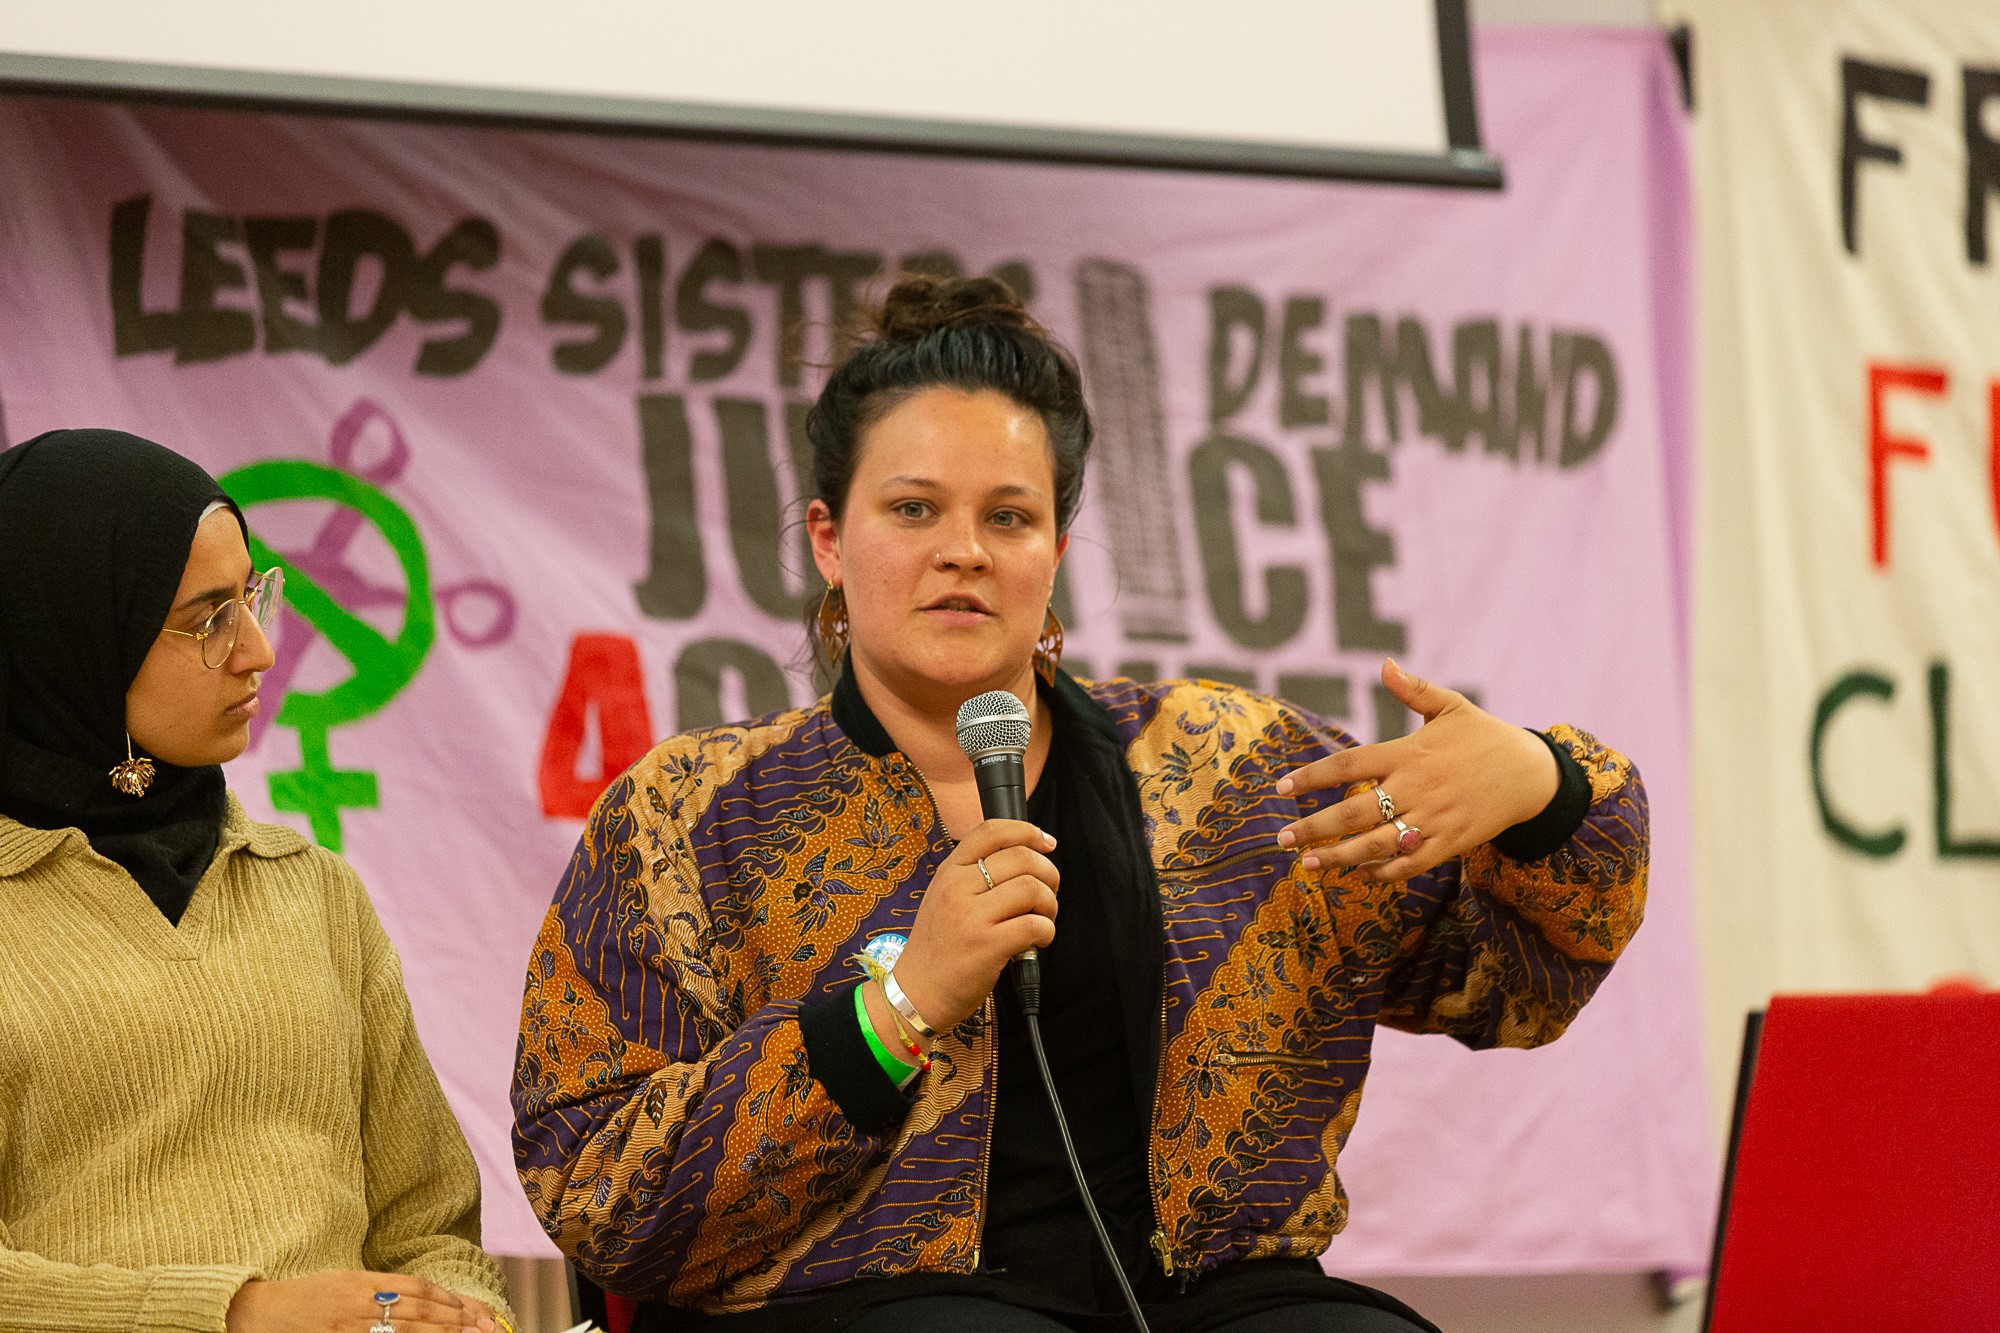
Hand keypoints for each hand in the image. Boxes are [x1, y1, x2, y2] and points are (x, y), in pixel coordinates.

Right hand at [226, 1272, 496, 1332]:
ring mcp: (348, 1326)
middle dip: (455, 1321)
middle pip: (417, 1311)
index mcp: (362, 1281)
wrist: (256, 1313)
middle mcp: (358, 1302)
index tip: (472, 1310)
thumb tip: (423, 1301)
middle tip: (484, 1329)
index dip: (447, 1298)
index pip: (416, 1287)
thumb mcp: (345, 1284)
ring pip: (404, 1331)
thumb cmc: (304, 1299)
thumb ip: (380, 1289)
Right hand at [891, 819, 1058, 1030]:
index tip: (1045, 842)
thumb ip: (974, 876)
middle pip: (1022, 858)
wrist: (916, 991)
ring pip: (1032, 889)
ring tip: (1042, 918)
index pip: (991, 831)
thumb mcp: (943, 897)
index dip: (1027, 831)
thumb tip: (1025, 860)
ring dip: (1049, 904)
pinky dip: (1047, 931)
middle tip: (1048, 893)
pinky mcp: (988, 946)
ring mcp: (972, 917)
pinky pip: (1035, 925)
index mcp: (949, 871)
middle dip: (1048, 874)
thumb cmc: (937, 947)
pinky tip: (1038, 940)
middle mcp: (959, 888)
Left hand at [1275, 659, 1557, 880]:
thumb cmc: (1485, 736)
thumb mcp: (1451, 707)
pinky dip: (1383, 871)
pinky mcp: (1452, 842)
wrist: (1533, 772)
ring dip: (1339, 857)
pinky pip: (1410, 863)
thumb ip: (1414, 689)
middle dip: (1314, 828)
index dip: (1311, 777)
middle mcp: (1416, 786)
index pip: (1348, 764)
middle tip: (1282, 839)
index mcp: (1408, 752)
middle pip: (1354, 812)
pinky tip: (1360, 874)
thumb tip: (1385, 664)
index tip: (1281, 788)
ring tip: (1308, 864)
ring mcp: (1433, 817)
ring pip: (1377, 843)